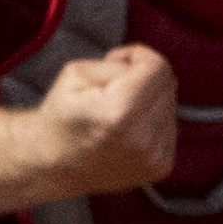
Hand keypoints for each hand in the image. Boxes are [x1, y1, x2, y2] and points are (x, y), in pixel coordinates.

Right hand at [29, 46, 178, 197]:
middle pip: (167, 85)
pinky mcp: (160, 167)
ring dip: (148, 102)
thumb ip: (117, 62)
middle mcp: (143, 138)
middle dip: (142, 78)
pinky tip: (127, 131)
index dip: (138, 55)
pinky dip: (151, 123)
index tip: (118, 60)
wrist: (52, 166)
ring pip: (170, 106)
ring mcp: (154, 157)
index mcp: (120, 112)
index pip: (158, 67)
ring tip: (117, 114)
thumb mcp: (75, 74)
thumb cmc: (61, 117)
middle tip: (112, 90)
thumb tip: (144, 66)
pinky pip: (170, 128)